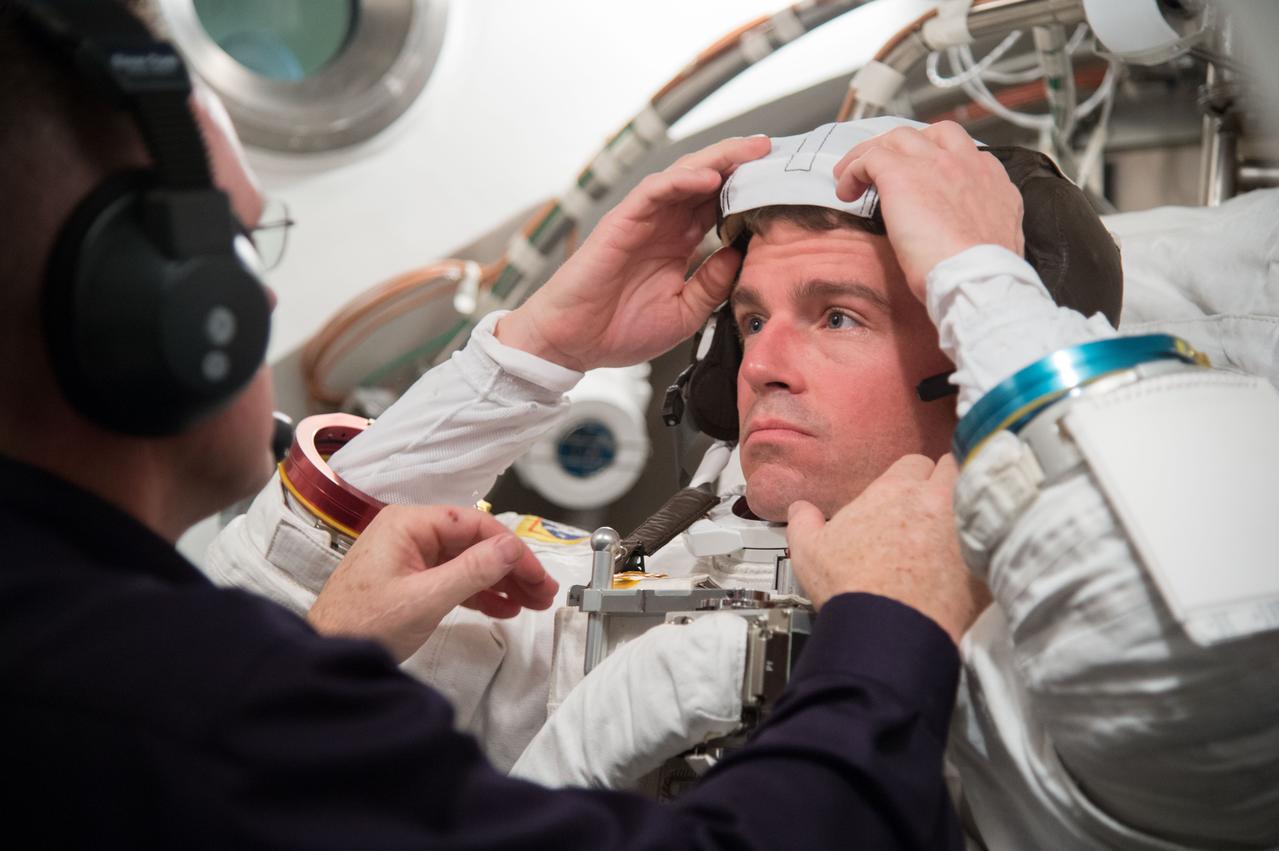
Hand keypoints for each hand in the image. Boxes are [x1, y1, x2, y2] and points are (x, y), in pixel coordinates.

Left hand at [307, 505, 557, 661]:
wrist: (324, 655)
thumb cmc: (359, 625)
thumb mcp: (425, 598)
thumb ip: (472, 571)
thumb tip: (510, 548)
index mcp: (409, 525)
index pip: (475, 524)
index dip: (511, 549)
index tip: (535, 574)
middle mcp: (410, 534)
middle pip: (475, 543)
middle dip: (512, 568)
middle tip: (542, 591)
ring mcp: (410, 558)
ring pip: (469, 563)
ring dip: (501, 582)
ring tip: (531, 602)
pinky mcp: (411, 582)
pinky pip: (455, 580)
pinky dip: (481, 593)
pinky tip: (503, 607)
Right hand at [495, 135, 771, 370]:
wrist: (572, 343)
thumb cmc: (617, 331)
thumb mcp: (684, 313)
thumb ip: (712, 284)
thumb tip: (741, 254)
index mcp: (676, 246)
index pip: (717, 208)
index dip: (747, 192)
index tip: (780, 184)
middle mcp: (661, 227)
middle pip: (706, 182)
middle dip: (740, 163)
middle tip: (772, 150)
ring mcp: (642, 221)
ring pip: (684, 176)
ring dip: (718, 160)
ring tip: (750, 151)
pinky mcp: (621, 222)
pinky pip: (653, 191)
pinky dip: (682, 180)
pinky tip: (710, 177)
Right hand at [786, 454, 989, 644]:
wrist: (888, 630)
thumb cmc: (851, 588)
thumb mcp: (809, 549)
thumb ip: (804, 520)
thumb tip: (801, 509)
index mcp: (897, 490)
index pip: (915, 462)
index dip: (911, 478)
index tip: (908, 494)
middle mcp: (938, 500)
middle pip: (956, 468)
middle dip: (948, 481)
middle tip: (938, 504)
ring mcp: (968, 527)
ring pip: (982, 497)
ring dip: (972, 506)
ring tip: (962, 526)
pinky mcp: (988, 558)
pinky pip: (999, 536)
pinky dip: (990, 543)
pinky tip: (976, 559)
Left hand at [831, 121, 1023, 300]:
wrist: (975, 278)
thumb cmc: (981, 274)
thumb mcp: (990, 240)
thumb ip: (975, 224)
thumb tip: (954, 232)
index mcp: (991, 180)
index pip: (961, 152)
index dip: (934, 160)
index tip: (918, 178)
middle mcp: (966, 162)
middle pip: (930, 134)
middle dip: (902, 146)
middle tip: (882, 167)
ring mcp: (934, 163)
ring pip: (897, 138)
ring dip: (872, 154)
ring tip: (852, 176)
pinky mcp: (902, 174)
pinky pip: (870, 158)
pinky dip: (853, 171)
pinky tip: (846, 191)